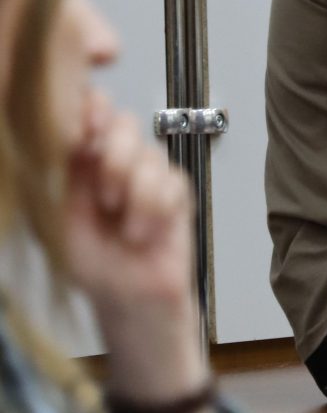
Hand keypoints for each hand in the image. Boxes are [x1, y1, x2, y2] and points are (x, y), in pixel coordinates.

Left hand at [64, 92, 204, 403]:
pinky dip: (157, 209)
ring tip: (125, 226)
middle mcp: (116, 163)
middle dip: (116, 157)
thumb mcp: (64, 218)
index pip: (88, 114)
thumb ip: (68, 174)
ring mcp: (149, 176)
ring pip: (151, 154)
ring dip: (136, 194)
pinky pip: (173, 182)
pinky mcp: (177, 194)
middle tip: (106, 196)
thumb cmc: (94, 266)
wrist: (131, 302)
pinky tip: (145, 231)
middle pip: (124, 122)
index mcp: (82, 162)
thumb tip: (70, 133)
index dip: (92, 110)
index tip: (87, 130)